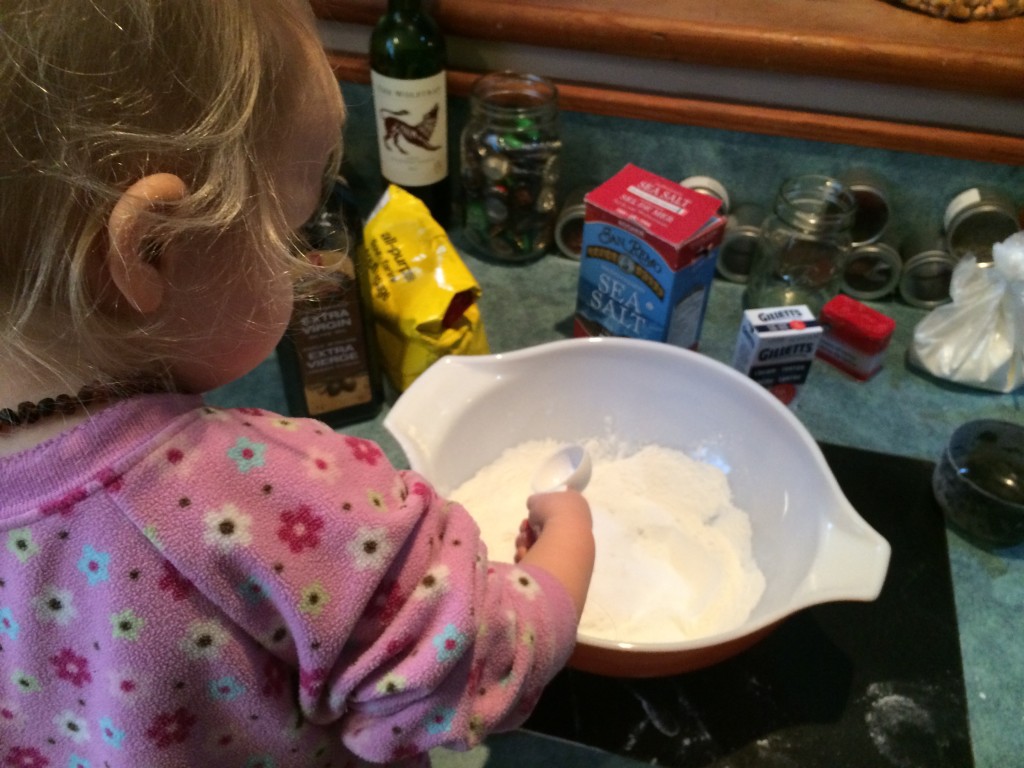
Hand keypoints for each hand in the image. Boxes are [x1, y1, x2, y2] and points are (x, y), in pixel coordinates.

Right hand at [514, 490, 594, 617]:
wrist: (566, 538)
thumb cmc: (556, 512)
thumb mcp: (542, 498)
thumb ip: (536, 502)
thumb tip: (534, 506)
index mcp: (575, 513)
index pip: (553, 515)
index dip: (537, 515)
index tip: (530, 515)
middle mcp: (574, 534)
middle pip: (542, 533)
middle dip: (527, 532)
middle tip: (524, 530)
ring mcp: (568, 553)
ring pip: (538, 548)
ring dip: (525, 544)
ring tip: (523, 544)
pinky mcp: (559, 571)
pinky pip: (538, 563)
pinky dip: (528, 557)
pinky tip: (524, 555)